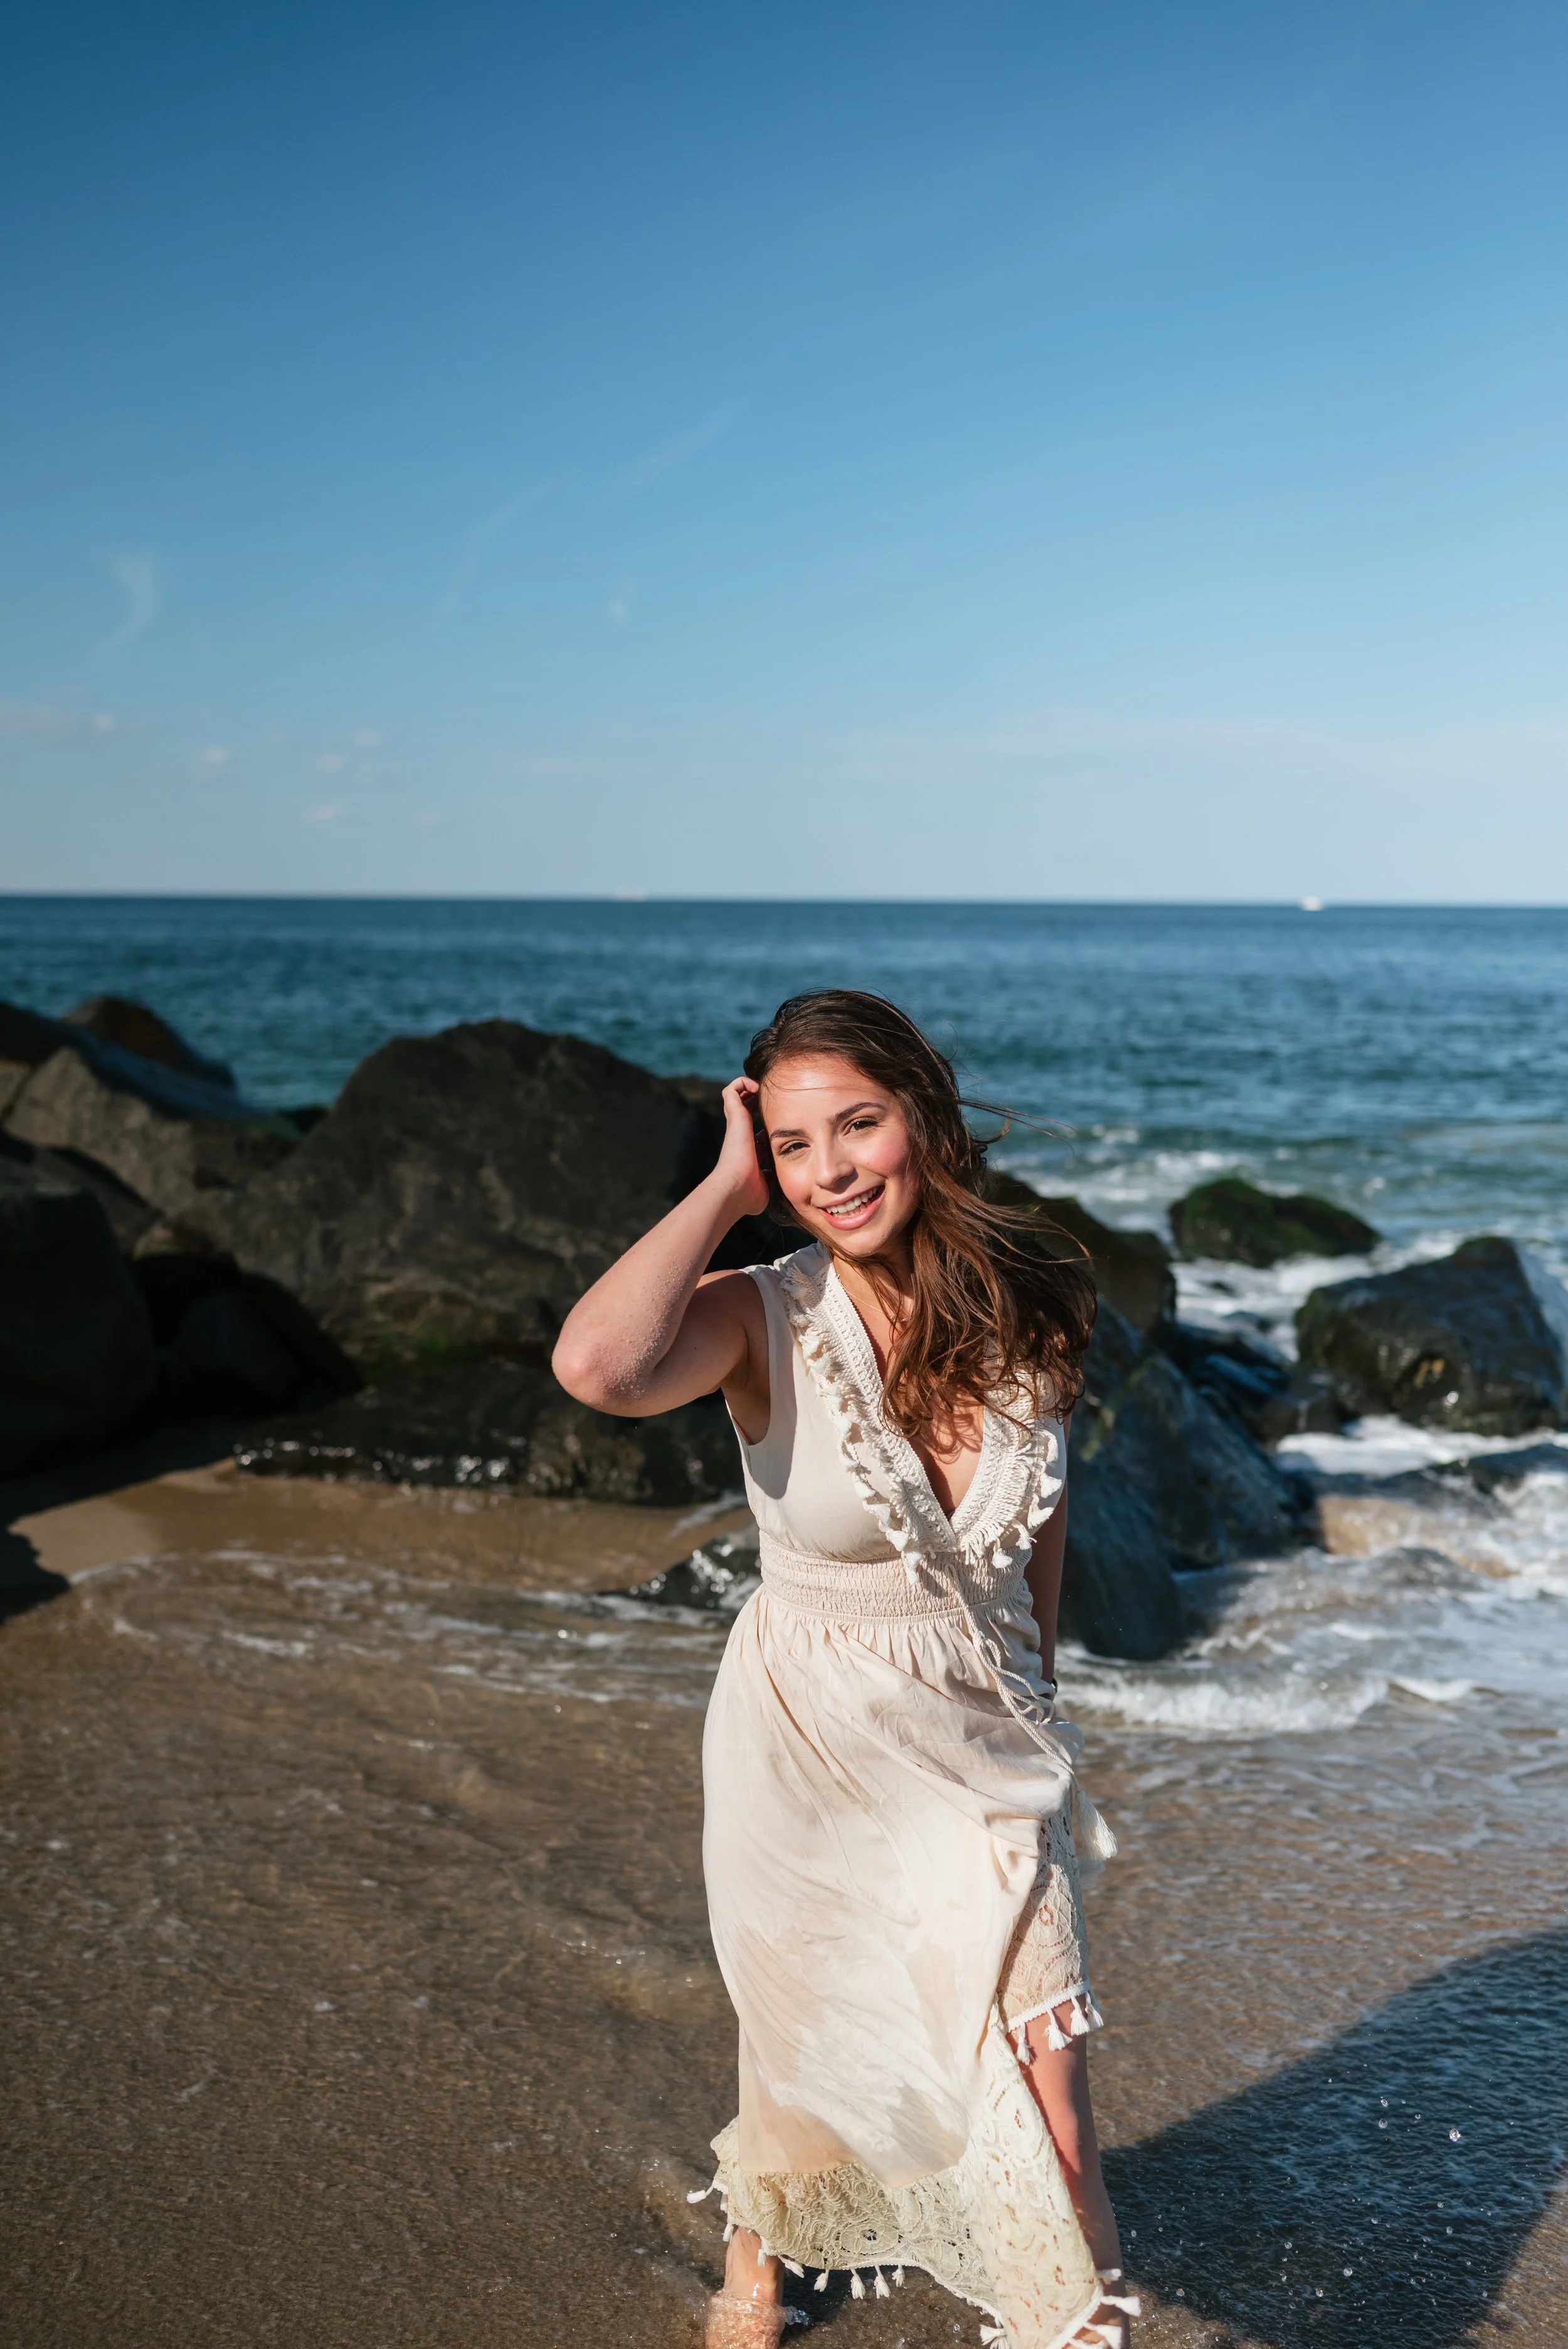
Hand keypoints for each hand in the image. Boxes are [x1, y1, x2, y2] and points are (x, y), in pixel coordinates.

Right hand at [713, 1075, 769, 1218]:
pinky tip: (757, 1088)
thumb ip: (773, 1183)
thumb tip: (783, 1188)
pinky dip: (742, 1083)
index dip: (765, 1124)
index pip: (754, 1131)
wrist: (736, 1187)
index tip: (780, 1122)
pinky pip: (732, 1089)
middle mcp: (740, 1134)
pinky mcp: (733, 1115)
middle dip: (757, 1101)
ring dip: (749, 1088)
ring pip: (736, 1096)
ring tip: (763, 1089)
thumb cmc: (749, 1193)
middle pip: (744, 1110)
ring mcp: (735, 1124)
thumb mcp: (766, 1186)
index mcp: (748, 1149)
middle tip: (773, 1100)